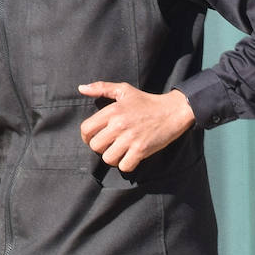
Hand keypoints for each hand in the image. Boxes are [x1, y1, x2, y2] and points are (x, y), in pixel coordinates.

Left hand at [78, 82, 194, 174]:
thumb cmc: (147, 101)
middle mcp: (119, 125)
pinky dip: (126, 165)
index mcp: (112, 111)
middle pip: (95, 146)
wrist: (172, 111)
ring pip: (108, 159)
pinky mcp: (141, 150)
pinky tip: (130, 158)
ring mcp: (130, 139)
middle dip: (101, 148)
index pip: (86, 129)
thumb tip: (81, 88)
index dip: (87, 137)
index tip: (94, 138)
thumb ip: (101, 88)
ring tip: (120, 152)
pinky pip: (124, 166)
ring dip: (113, 158)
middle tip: (110, 145)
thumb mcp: (124, 90)